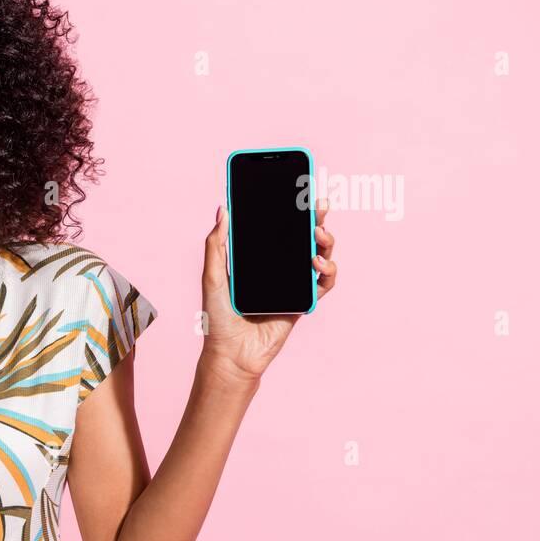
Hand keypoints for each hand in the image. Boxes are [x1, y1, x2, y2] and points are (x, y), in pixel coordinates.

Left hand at [200, 198, 336, 384]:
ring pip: (319, 254)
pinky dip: (327, 270)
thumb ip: (217, 244)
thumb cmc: (218, 317)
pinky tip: (318, 263)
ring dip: (324, 240)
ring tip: (318, 233)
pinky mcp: (303, 301)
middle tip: (318, 203)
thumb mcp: (212, 275)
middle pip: (302, 236)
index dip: (288, 207)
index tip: (296, 187)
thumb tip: (222, 209)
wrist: (231, 353)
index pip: (277, 226)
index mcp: (257, 256)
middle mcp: (277, 267)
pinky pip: (323, 283)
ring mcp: (292, 283)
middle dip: (314, 217)